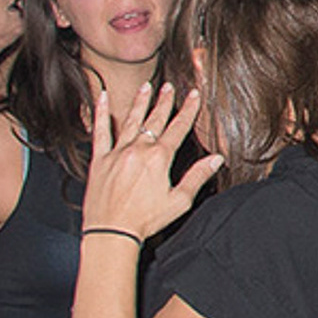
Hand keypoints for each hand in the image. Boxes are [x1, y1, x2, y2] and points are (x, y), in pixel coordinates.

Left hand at [83, 82, 222, 240]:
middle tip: (170, 87)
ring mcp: (118, 153)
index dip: (188, 110)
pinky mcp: (100, 159)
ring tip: (147, 86)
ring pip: (131, 120)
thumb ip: (198, 176)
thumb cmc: (145, 220)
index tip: (194, 95)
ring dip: (140, 101)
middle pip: (156, 120)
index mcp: (159, 158)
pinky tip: (103, 97)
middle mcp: (139, 150)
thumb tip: (217, 159)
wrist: (111, 232)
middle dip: (165, 101)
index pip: (178, 128)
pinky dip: (102, 113)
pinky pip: (101, 131)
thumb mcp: (179, 200)